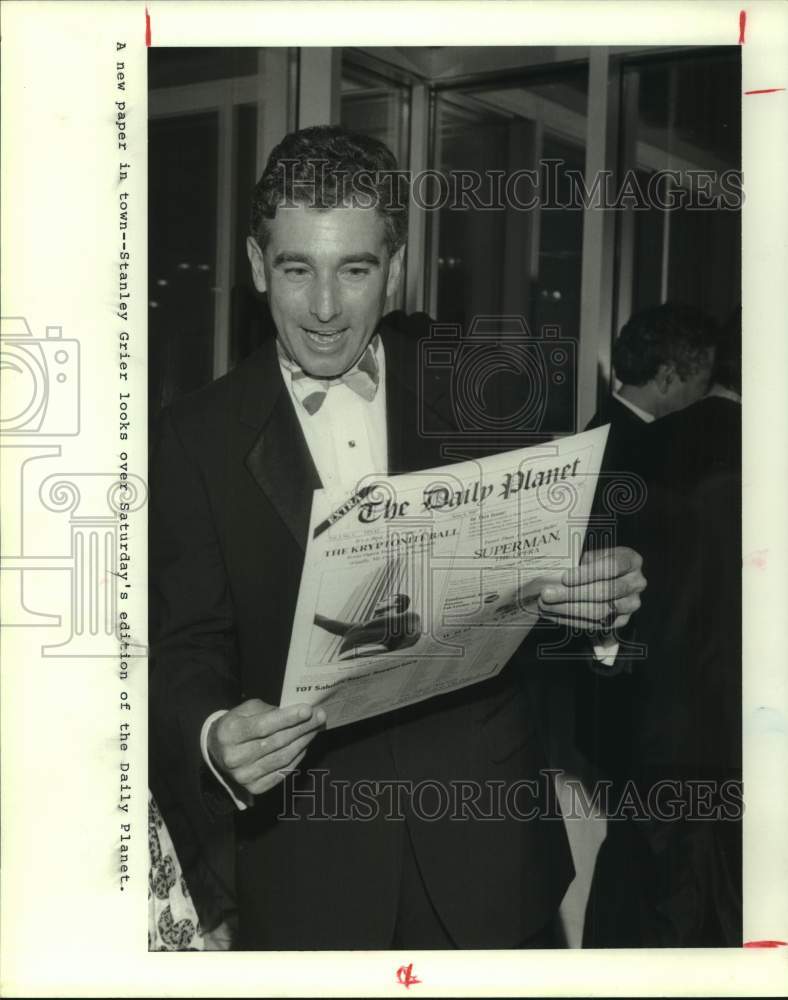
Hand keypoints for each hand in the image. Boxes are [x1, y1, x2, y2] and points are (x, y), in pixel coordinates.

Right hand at [207, 699, 325, 795]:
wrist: (218, 751)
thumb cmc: (237, 724)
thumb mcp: (246, 710)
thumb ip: (269, 710)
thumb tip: (298, 713)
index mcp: (229, 733)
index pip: (263, 726)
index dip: (288, 718)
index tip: (308, 710)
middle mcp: (234, 757)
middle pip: (276, 742)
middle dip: (302, 728)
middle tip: (320, 717)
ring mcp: (244, 776)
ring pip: (282, 758)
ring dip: (303, 742)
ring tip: (315, 729)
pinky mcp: (254, 788)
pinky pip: (283, 772)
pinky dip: (297, 757)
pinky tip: (304, 745)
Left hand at [537, 546, 645, 631]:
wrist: (613, 578)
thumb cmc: (599, 562)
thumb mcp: (593, 554)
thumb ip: (580, 562)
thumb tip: (553, 574)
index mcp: (631, 560)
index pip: (612, 567)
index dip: (587, 574)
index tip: (564, 578)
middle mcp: (636, 583)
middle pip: (604, 592)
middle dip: (572, 595)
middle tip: (547, 594)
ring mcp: (631, 604)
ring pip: (599, 611)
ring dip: (568, 610)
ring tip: (546, 606)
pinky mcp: (622, 621)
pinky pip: (595, 624)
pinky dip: (571, 620)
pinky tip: (553, 615)